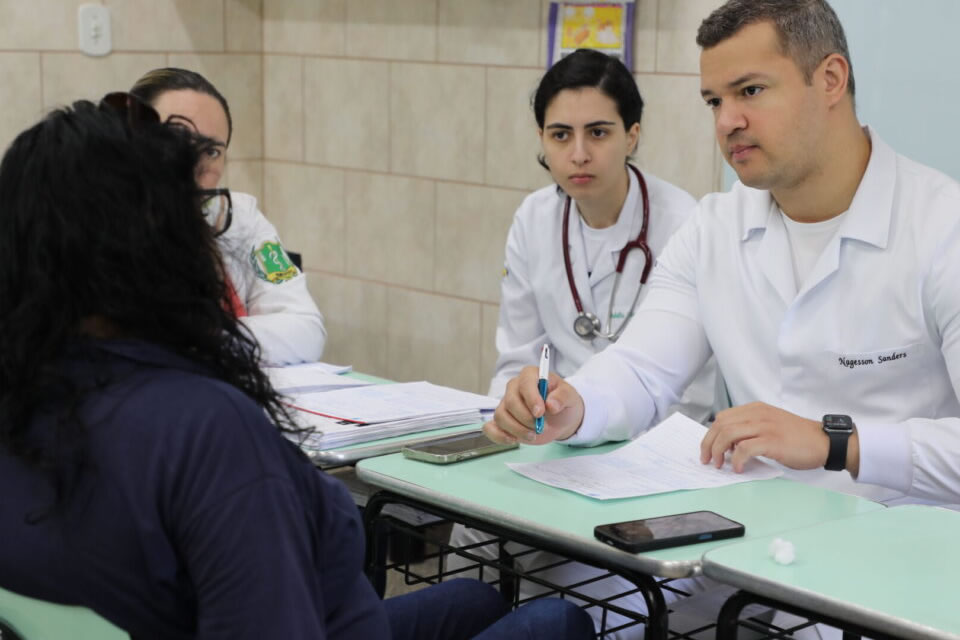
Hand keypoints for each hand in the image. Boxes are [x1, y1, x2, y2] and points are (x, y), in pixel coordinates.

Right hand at [483, 367, 583, 444]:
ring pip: (500, 416)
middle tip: (540, 427)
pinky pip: (490, 427)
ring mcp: (505, 404)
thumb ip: (562, 397)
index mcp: (530, 375)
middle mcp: (514, 387)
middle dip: (525, 418)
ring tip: (533, 435)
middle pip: (510, 402)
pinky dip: (499, 436)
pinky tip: (513, 440)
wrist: (560, 418)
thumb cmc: (562, 402)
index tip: (540, 413)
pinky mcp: (502, 420)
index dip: (531, 398)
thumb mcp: (570, 396)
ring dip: (517, 429)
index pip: (525, 383)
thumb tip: (551, 405)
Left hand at [700, 402, 829, 471]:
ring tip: (720, 465)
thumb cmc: (798, 437)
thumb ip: (751, 429)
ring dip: (718, 451)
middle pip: (721, 425)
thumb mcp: (770, 425)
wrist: (825, 442)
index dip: (711, 434)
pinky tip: (738, 468)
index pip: (722, 417)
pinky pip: (744, 448)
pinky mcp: (772, 441)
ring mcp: (765, 426)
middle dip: (709, 443)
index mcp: (755, 409)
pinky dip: (736, 459)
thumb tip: (729, 445)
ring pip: (728, 434)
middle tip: (708, 460)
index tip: (708, 449)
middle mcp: (758, 414)